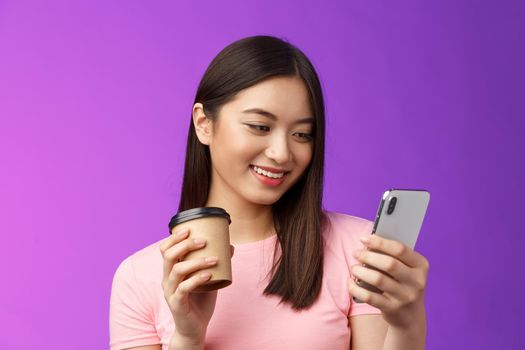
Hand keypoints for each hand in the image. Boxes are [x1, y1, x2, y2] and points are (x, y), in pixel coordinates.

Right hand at [159, 227, 234, 344]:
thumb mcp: (208, 278)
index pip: (165, 249)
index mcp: (171, 271)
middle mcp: (167, 279)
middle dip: (185, 244)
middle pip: (168, 255)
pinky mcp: (176, 304)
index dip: (174, 237)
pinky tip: (209, 275)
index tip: (189, 228)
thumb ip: (214, 264)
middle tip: (203, 241)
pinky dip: (197, 279)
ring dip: (196, 261)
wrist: (194, 328)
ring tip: (214, 259)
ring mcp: (170, 292)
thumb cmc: (200, 301)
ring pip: (177, 270)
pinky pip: (184, 288)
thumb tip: (230, 246)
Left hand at [348, 235, 428, 328]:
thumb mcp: (406, 269)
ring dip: (361, 271)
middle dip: (368, 256)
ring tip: (354, 268)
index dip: (380, 242)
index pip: (400, 249)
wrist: (410, 316)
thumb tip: (368, 243)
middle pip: (389, 264)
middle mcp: (417, 281)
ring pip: (378, 279)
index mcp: (421, 265)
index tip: (364, 239)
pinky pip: (369, 297)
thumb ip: (392, 256)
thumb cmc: (403, 283)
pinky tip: (351, 282)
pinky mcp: (393, 309)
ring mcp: (405, 297)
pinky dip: (356, 288)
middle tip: (355, 253)